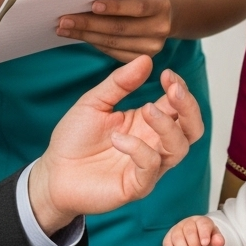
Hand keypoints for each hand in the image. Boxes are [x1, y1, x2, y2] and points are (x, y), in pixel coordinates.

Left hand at [27, 57, 203, 235]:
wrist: (53, 172)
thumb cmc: (75, 139)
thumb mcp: (94, 102)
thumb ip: (119, 83)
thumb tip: (146, 59)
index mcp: (147, 123)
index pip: (178, 106)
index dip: (180, 89)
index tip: (167, 73)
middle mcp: (154, 144)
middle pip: (192, 128)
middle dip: (189, 106)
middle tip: (173, 89)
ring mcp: (148, 167)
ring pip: (179, 148)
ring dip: (167, 126)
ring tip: (145, 109)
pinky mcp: (136, 186)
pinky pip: (151, 167)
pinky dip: (139, 149)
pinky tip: (117, 138)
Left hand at [56, 0, 172, 61]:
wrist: (163, 12)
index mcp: (160, 4)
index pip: (138, 6)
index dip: (116, 6)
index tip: (92, 4)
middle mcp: (160, 28)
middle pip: (120, 28)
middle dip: (89, 23)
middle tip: (64, 19)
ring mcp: (152, 47)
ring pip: (113, 43)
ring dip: (85, 35)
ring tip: (63, 28)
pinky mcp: (141, 58)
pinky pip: (113, 52)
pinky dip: (93, 43)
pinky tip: (77, 36)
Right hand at [164, 215, 224, 245]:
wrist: (197, 243)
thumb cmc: (206, 241)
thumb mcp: (214, 242)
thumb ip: (218, 241)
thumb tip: (219, 242)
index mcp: (201, 221)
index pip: (202, 224)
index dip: (204, 233)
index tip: (205, 243)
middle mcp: (188, 222)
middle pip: (189, 230)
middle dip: (194, 244)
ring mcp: (177, 229)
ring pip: (177, 237)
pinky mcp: (169, 238)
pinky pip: (167, 244)